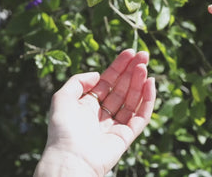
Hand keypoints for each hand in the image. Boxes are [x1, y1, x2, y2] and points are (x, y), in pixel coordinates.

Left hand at [34, 49, 155, 176]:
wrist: (71, 159)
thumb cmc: (63, 130)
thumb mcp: (62, 98)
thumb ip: (77, 81)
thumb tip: (97, 75)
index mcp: (87, 105)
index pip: (107, 82)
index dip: (119, 67)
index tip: (130, 52)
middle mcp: (102, 114)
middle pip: (122, 88)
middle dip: (132, 71)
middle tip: (144, 55)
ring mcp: (116, 125)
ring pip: (132, 100)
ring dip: (140, 82)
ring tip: (145, 67)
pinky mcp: (127, 136)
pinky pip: (140, 116)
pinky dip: (147, 100)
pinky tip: (150, 84)